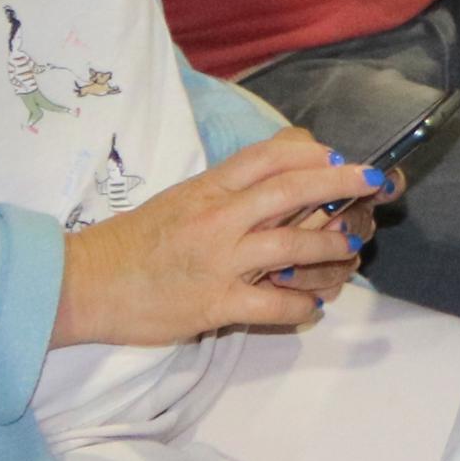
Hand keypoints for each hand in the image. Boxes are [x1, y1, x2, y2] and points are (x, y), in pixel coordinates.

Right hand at [55, 131, 379, 345]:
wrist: (86, 284)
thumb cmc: (133, 243)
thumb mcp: (180, 200)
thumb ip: (225, 192)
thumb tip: (277, 184)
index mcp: (207, 188)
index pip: (268, 156)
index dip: (311, 153)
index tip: (339, 158)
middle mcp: (217, 218)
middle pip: (290, 190)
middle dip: (340, 184)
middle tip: (373, 183)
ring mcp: (218, 261)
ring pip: (292, 246)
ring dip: (330, 248)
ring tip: (349, 252)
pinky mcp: (214, 303)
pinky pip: (273, 304)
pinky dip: (300, 306)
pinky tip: (311, 307)